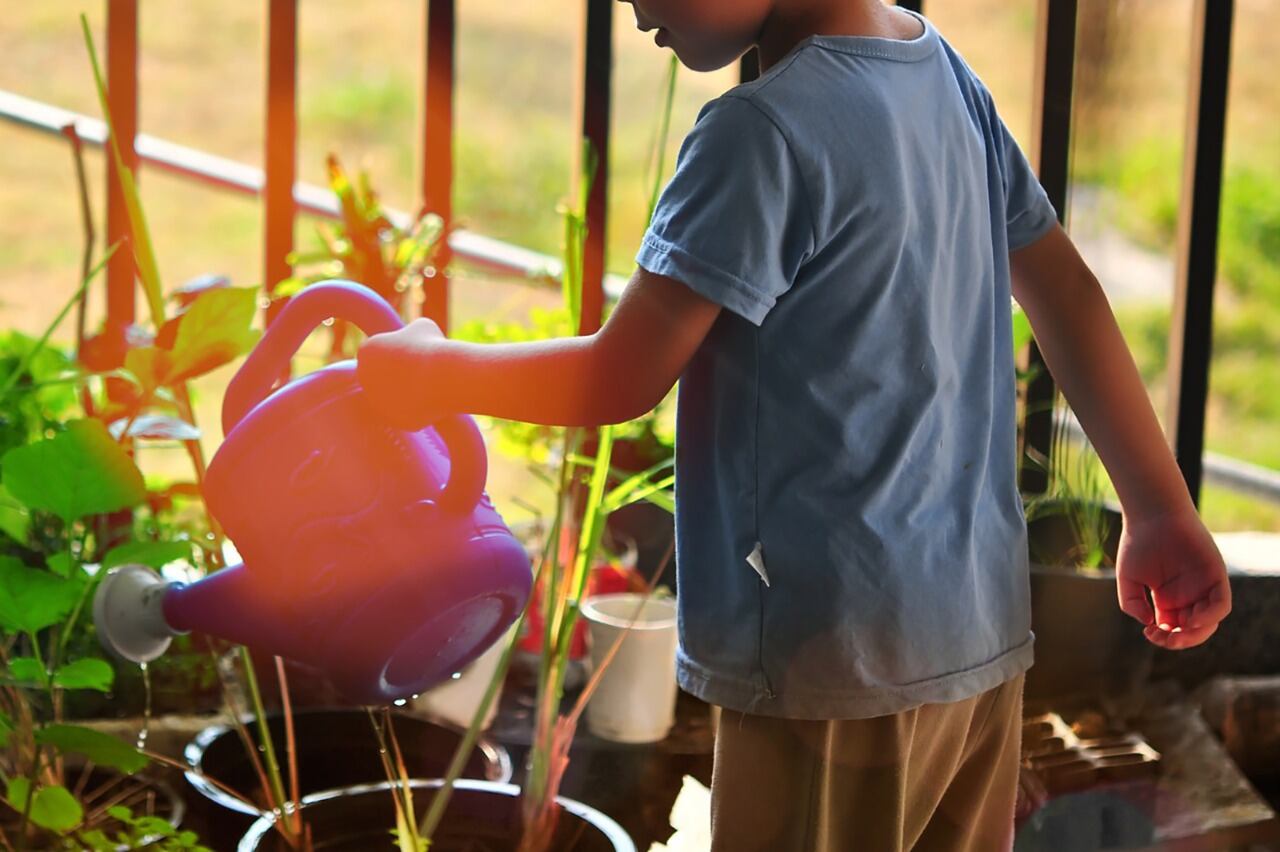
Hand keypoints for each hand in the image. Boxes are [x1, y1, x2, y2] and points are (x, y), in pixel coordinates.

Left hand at [355, 317, 447, 428]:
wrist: (442, 375)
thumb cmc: (432, 346)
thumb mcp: (422, 327)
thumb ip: (409, 334)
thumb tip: (413, 338)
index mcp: (366, 351)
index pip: (378, 356)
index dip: (398, 355)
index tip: (413, 354)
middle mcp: (365, 378)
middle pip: (384, 378)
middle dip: (402, 376)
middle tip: (422, 371)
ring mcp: (377, 402)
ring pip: (396, 398)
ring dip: (411, 392)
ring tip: (429, 384)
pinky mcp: (393, 420)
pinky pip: (409, 414)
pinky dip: (421, 409)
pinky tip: (432, 400)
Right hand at [1115, 506, 1230, 649]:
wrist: (1153, 515)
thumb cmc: (1138, 543)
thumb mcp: (1128, 578)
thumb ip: (1131, 603)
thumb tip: (1148, 623)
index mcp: (1167, 599)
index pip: (1172, 630)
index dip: (1163, 638)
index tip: (1148, 631)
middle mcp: (1187, 596)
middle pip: (1192, 631)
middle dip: (1179, 641)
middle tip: (1162, 637)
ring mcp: (1203, 587)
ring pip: (1209, 622)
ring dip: (1196, 634)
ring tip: (1177, 633)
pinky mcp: (1216, 576)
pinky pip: (1221, 605)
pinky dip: (1210, 617)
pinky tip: (1192, 620)